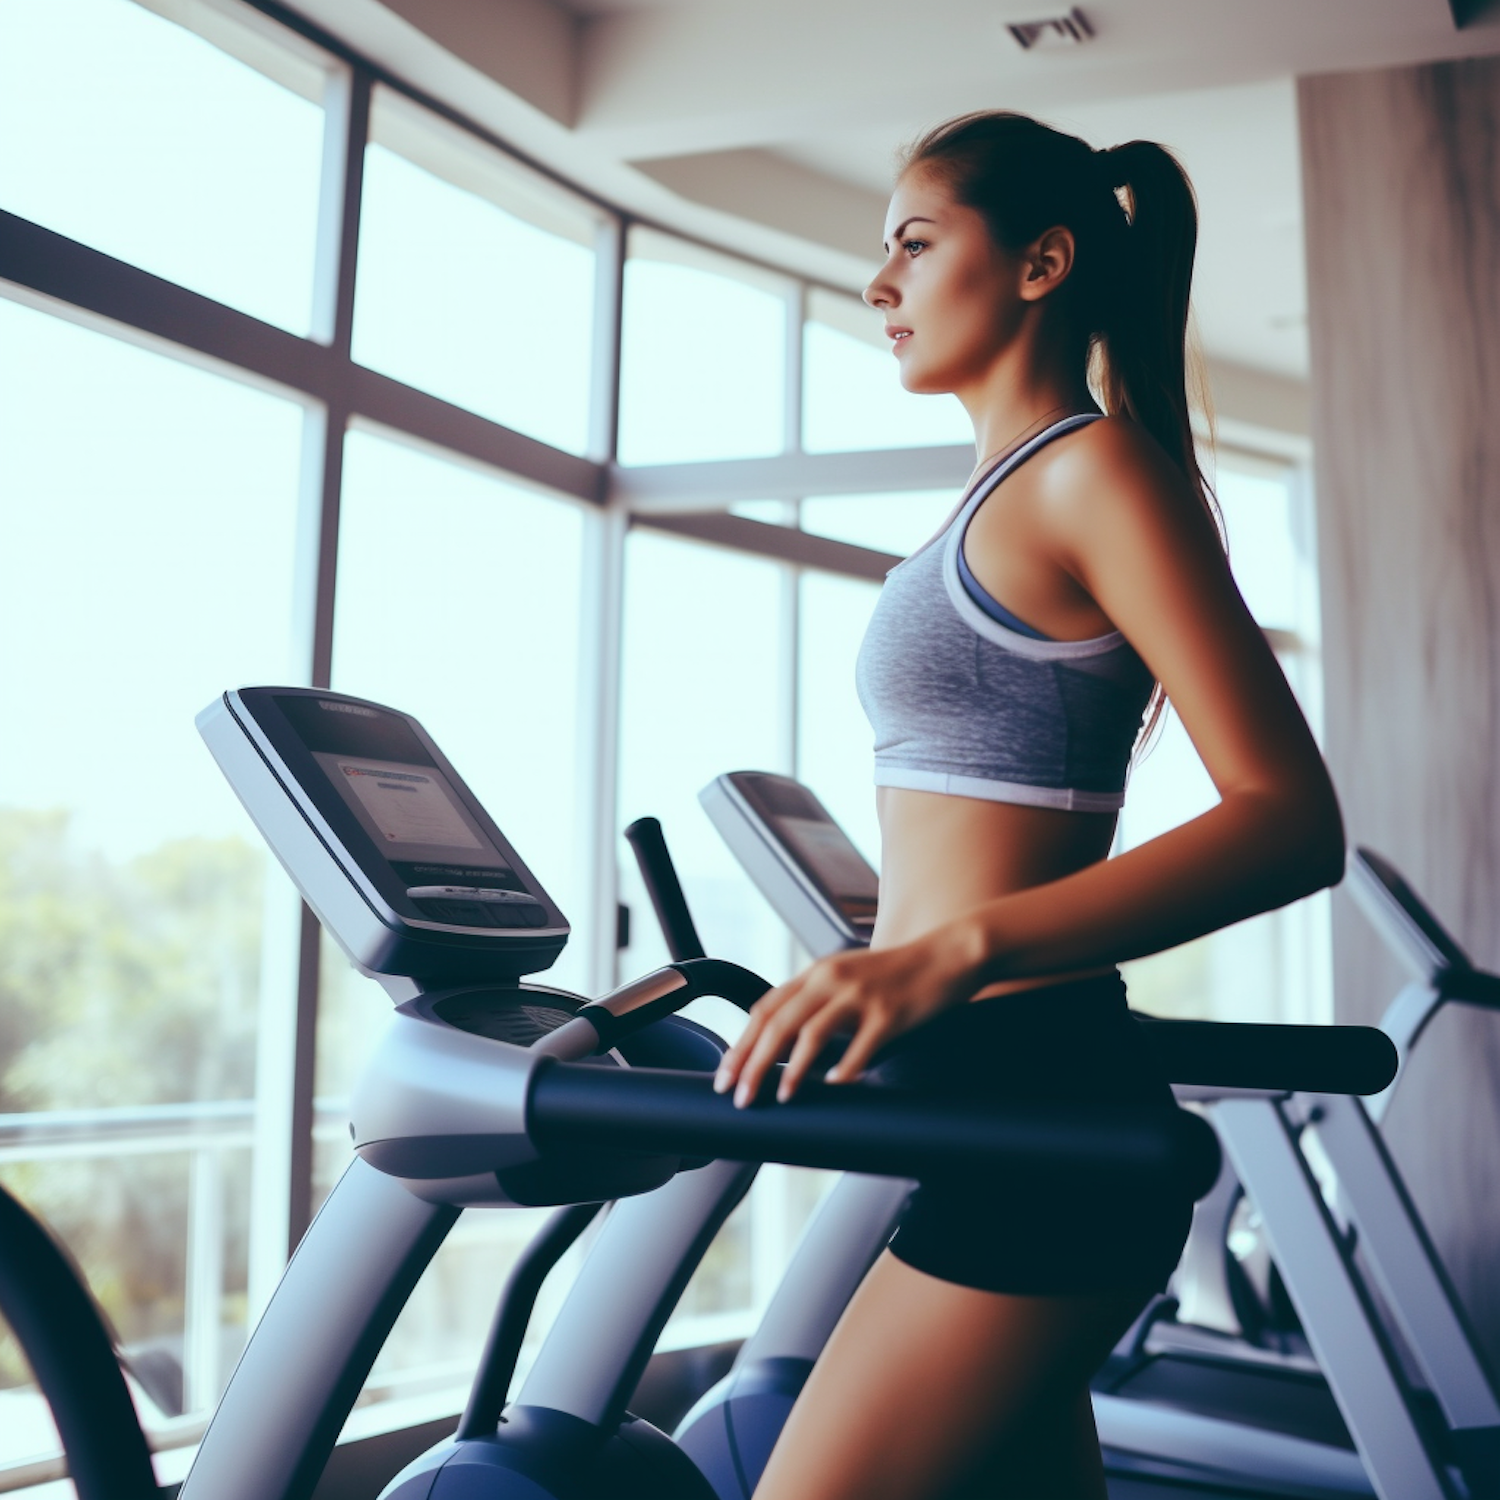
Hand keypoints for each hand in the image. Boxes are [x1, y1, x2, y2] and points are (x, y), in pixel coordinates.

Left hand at [712, 929, 983, 1106]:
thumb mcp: (846, 977)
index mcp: (817, 972)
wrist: (946, 955)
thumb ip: (815, 1001)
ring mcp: (861, 995)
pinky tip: (834, 1084)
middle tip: (740, 1096)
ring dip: (792, 1069)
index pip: (765, 1009)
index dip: (741, 1044)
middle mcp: (832, 979)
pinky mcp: (890, 1013)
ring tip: (780, 1095)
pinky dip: (844, 1068)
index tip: (726, 1076)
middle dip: (753, 1063)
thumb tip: (779, 1042)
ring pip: (812, 1034)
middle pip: (778, 1024)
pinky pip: (861, 1046)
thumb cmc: (895, 973)